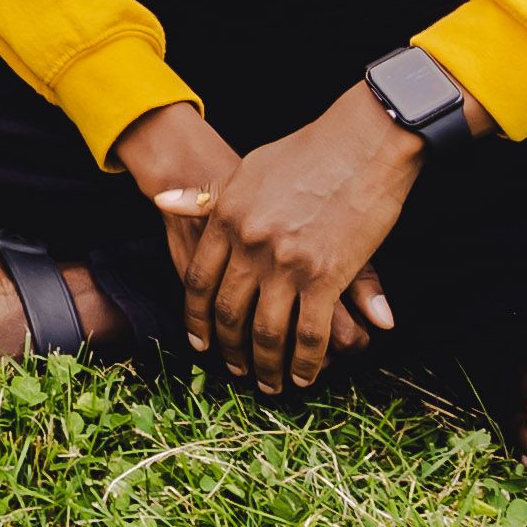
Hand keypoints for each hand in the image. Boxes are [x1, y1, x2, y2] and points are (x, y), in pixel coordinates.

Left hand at [154, 86, 417, 393]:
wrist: (363, 142)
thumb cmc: (307, 152)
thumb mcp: (246, 170)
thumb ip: (207, 196)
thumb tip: (164, 201)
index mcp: (226, 218)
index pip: (199, 280)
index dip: (197, 317)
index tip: (200, 341)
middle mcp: (249, 244)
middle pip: (229, 311)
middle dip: (229, 349)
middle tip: (233, 370)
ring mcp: (287, 263)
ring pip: (266, 331)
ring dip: (266, 366)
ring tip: (268, 384)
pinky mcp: (327, 276)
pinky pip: (310, 334)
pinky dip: (305, 362)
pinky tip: (304, 376)